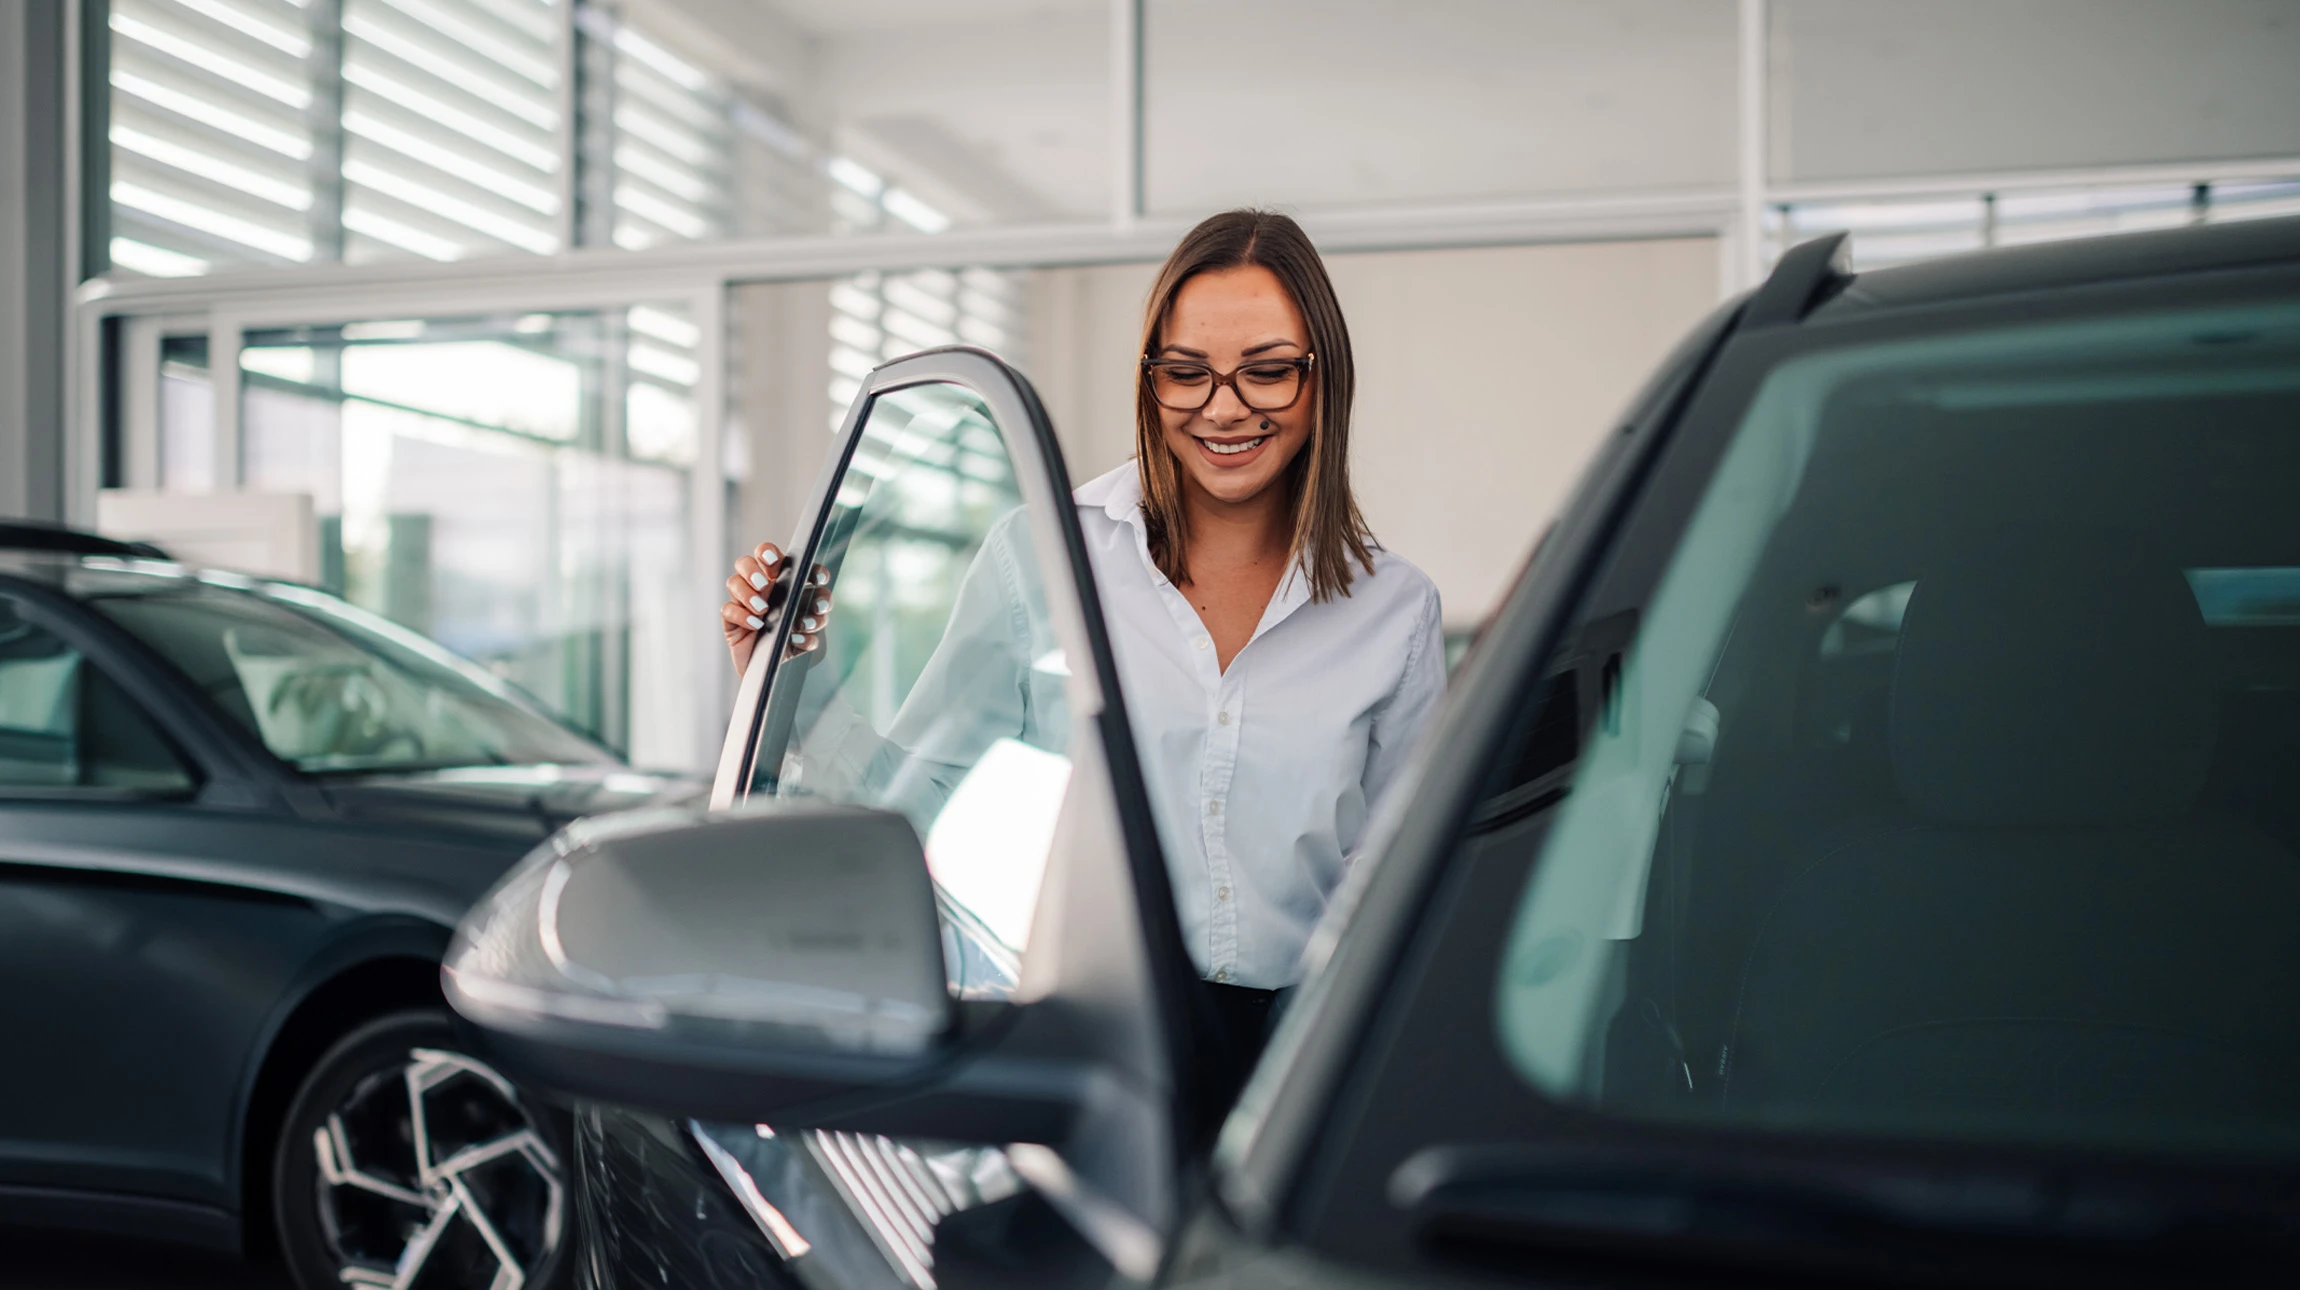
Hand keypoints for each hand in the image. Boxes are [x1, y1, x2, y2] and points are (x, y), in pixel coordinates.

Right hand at [723, 542, 833, 674]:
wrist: (768, 672)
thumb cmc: (787, 644)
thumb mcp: (807, 633)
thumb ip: (814, 620)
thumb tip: (814, 615)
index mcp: (787, 583)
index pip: (791, 561)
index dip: (805, 562)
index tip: (817, 578)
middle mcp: (765, 587)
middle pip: (757, 556)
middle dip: (764, 559)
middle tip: (768, 581)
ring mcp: (745, 600)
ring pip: (736, 580)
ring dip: (748, 593)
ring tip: (762, 609)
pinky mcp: (731, 618)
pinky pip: (729, 610)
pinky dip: (742, 616)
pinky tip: (756, 626)